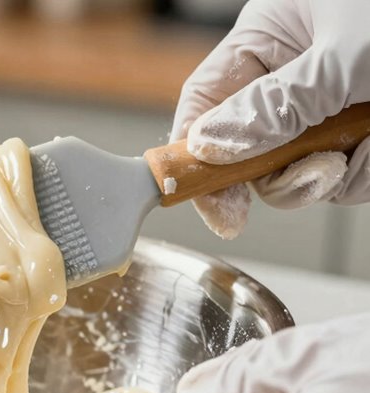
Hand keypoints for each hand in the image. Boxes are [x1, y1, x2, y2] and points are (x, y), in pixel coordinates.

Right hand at [172, 0, 369, 238]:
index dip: (195, 153)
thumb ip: (276, 106)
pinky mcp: (367, 134)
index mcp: (271, 36)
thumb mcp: (343, 56)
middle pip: (250, 150)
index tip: (210, 202)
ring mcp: (332, 108)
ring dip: (338, 173)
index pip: (206, 101)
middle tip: (318, 173)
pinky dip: (369, 170)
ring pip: (302, 172)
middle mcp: (295, 74)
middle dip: (284, 173)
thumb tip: (213, 145)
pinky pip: (349, 176)